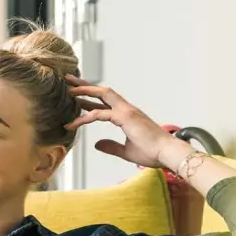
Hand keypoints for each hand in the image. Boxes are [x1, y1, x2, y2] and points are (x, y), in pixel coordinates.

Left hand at [64, 75, 187, 169]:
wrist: (168, 154)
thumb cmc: (152, 153)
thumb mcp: (126, 151)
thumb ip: (111, 147)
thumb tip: (97, 144)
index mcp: (127, 115)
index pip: (106, 101)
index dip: (90, 98)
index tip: (75, 98)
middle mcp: (127, 109)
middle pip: (102, 91)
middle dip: (85, 85)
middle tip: (68, 81)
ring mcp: (127, 111)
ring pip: (102, 95)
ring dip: (84, 91)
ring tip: (68, 91)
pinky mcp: (126, 118)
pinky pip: (100, 114)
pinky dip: (85, 117)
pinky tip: (73, 123)